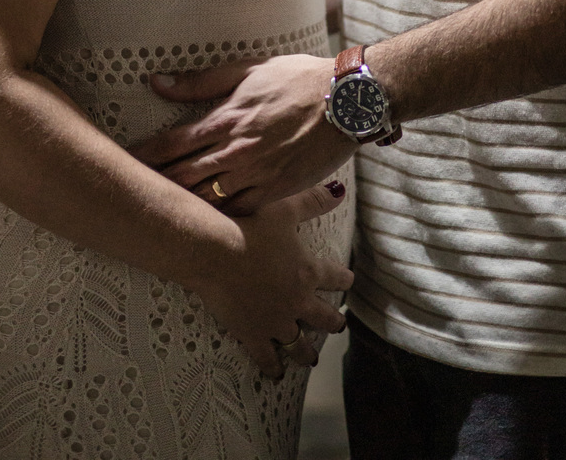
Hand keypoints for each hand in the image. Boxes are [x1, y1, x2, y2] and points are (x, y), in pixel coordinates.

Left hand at [132, 54, 353, 210]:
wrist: (345, 101)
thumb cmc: (297, 79)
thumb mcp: (247, 70)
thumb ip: (200, 81)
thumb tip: (157, 81)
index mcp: (226, 118)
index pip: (173, 142)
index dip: (145, 156)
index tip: (124, 164)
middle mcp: (236, 151)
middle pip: (183, 176)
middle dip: (155, 187)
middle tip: (129, 197)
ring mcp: (256, 175)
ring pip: (208, 199)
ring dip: (182, 207)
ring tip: (157, 215)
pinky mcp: (276, 193)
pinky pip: (240, 212)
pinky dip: (218, 220)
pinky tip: (202, 227)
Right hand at [189, 179, 353, 376]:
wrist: (217, 252)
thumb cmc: (251, 225)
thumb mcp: (285, 209)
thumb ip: (313, 201)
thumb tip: (340, 190)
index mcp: (308, 271)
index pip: (335, 277)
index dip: (343, 278)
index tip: (348, 280)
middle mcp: (297, 301)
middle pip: (324, 317)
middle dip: (332, 322)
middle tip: (338, 325)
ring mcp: (276, 322)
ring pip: (300, 345)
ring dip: (308, 352)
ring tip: (312, 359)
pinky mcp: (253, 335)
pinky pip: (267, 358)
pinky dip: (273, 368)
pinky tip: (276, 375)